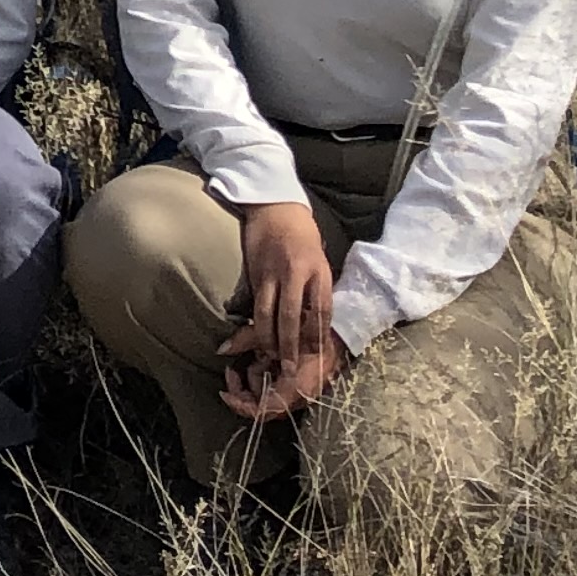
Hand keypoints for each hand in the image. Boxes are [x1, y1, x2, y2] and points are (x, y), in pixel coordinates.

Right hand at [217, 198, 347, 421]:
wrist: (275, 207)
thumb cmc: (303, 237)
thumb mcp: (320, 262)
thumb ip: (318, 291)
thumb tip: (316, 326)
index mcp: (319, 271)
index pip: (321, 311)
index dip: (318, 336)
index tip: (316, 356)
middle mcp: (296, 273)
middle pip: (292, 316)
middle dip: (290, 346)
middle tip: (290, 368)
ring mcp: (272, 273)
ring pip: (267, 313)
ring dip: (268, 338)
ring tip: (269, 356)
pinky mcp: (254, 273)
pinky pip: (256, 303)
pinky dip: (256, 322)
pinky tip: (256, 336)